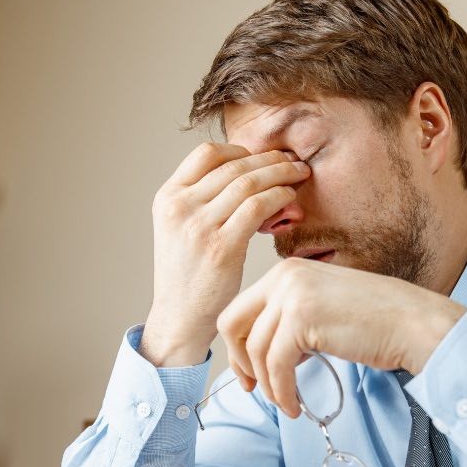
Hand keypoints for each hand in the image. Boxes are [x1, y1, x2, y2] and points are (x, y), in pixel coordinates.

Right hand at [141, 143, 310, 366]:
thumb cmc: (188, 275)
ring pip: (248, 182)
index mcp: (167, 197)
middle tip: (293, 161)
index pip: (206, 153)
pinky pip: (258, 207)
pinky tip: (290, 199)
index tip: (261, 159)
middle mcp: (180, 207)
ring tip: (299, 175)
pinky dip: (279, 196)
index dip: (240, 149)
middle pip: (233, 164)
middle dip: (269, 159)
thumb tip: (251, 175)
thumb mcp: (181, 228)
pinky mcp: (221, 246)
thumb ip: (204, 200)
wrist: (179, 317)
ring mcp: (199, 225)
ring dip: (280, 173)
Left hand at [216, 258, 466, 417]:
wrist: (415, 324)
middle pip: (232, 324)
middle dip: (239, 363)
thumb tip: (261, 350)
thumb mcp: (324, 308)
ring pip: (255, 351)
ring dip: (268, 385)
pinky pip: (275, 365)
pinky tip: (295, 405)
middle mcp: (285, 276)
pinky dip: (282, 391)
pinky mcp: (302, 319)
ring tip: (288, 402)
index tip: (250, 373)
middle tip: (253, 389)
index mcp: (288, 270)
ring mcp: (292, 295)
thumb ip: (291, 319)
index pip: (240, 309)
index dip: (237, 346)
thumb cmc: (378, 322)